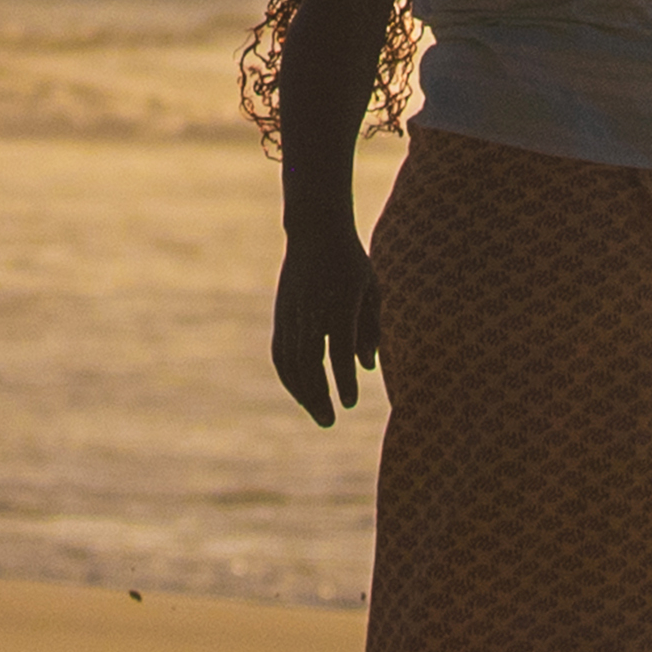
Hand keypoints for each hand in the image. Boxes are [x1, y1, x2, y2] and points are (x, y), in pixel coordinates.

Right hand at [270, 209, 379, 427]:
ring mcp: (291, 313)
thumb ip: (371, 327)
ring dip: (302, 392)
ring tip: (318, 413)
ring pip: (291, 361)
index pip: (338, 351)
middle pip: (310, 362)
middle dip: (319, 395)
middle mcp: (311, 312)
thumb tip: (368, 365)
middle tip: (331, 421)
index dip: (344, 380)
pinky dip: (289, 376)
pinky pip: (280, 352)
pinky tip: (301, 393)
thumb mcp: (370, 288)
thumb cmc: (350, 260)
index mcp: (338, 304)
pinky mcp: (281, 314)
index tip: (350, 403)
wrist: (315, 230)